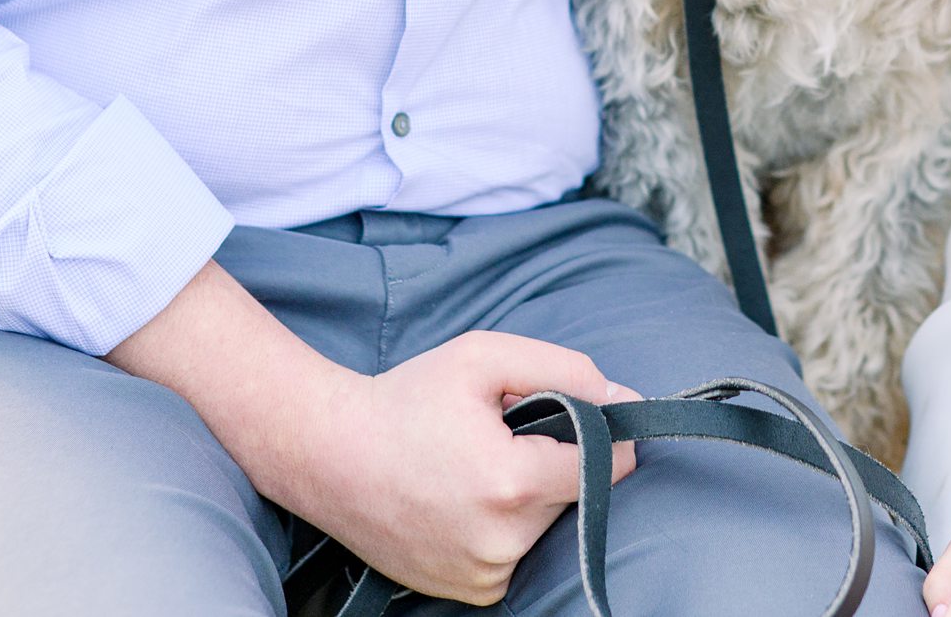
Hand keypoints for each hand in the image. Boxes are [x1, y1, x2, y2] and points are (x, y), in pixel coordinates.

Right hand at [109, 270, 637, 605]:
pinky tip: (462, 497)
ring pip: (546, 524)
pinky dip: (504, 525)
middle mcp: (503, 543)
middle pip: (574, 494)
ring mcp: (485, 576)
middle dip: (552, 459)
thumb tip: (623, 400)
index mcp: (512, 484)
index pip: (608, 465)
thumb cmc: (405, 399)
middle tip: (499, 434)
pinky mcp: (471, 593)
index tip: (578, 415)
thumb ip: (566, 370)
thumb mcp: (484, 357)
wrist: (327, 455)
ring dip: (528, 493)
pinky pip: (517, 553)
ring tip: (473, 464)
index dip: (602, 432)